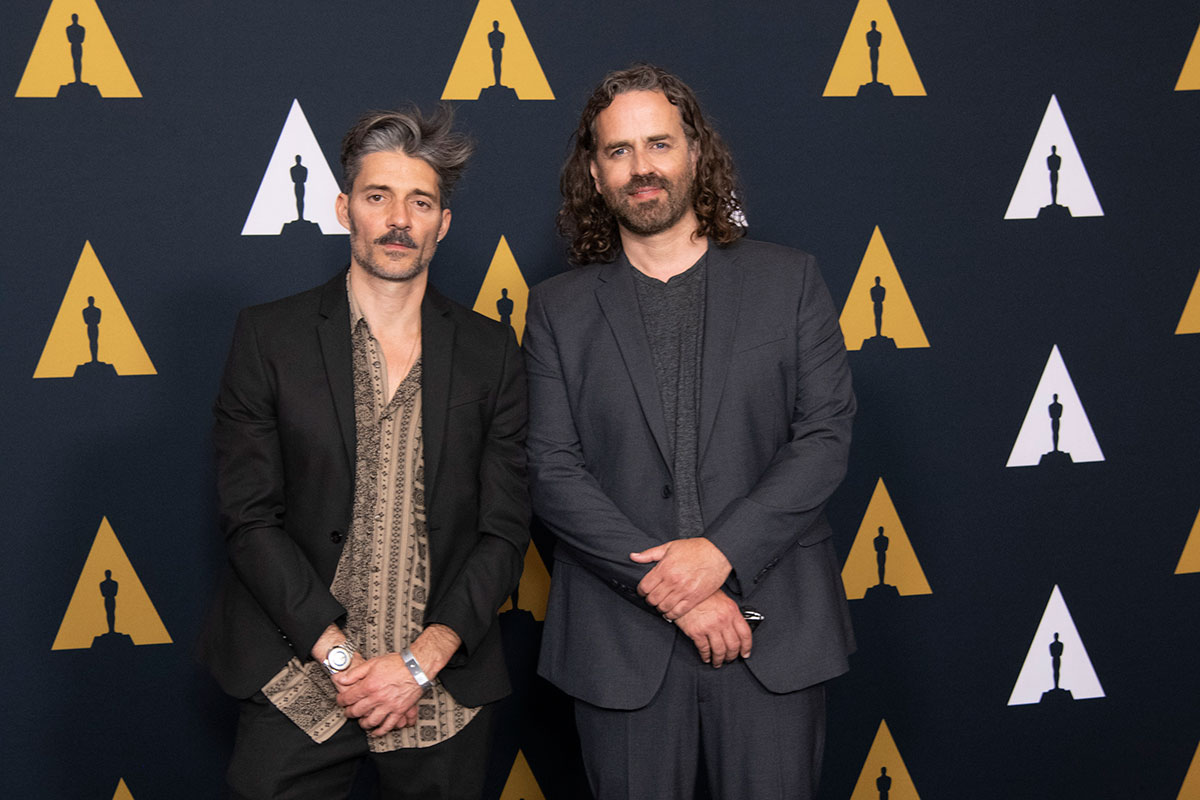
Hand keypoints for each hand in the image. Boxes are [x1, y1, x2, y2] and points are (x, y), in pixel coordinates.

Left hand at [331, 624, 461, 737]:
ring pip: (371, 721)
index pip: (348, 698)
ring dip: (363, 724)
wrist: (417, 667)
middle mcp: (377, 698)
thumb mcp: (373, 663)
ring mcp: (388, 706)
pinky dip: (380, 731)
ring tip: (361, 722)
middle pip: (357, 711)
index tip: (341, 701)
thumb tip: (341, 679)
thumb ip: (355, 673)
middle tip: (348, 712)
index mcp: (369, 685)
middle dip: (349, 713)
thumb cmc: (397, 663)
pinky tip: (375, 732)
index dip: (341, 700)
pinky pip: (388, 725)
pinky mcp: (399, 711)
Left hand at [631, 538, 731, 619]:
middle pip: (652, 599)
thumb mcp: (670, 546)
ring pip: (663, 607)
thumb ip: (650, 554)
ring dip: (660, 607)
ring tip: (661, 604)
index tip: (644, 591)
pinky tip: (670, 611)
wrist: (717, 553)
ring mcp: (684, 591)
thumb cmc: (695, 548)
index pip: (645, 587)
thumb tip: (633, 556)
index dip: (641, 590)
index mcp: (664, 568)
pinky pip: (678, 612)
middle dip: (650, 599)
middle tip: (652, 597)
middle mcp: (673, 581)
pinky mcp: (694, 598)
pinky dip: (671, 615)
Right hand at [674, 591, 751, 667]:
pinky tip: (706, 657)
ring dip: (719, 660)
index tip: (745, 653)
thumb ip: (730, 613)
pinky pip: (704, 649)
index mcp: (731, 611)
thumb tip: (736, 628)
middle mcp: (722, 620)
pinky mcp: (696, 632)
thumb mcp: (722, 599)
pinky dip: (706, 656)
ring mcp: (710, 627)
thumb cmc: (702, 594)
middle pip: (733, 645)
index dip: (747, 647)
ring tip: (717, 662)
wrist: (684, 591)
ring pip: (720, 651)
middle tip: (730, 659)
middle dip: (732, 656)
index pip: (745, 634)